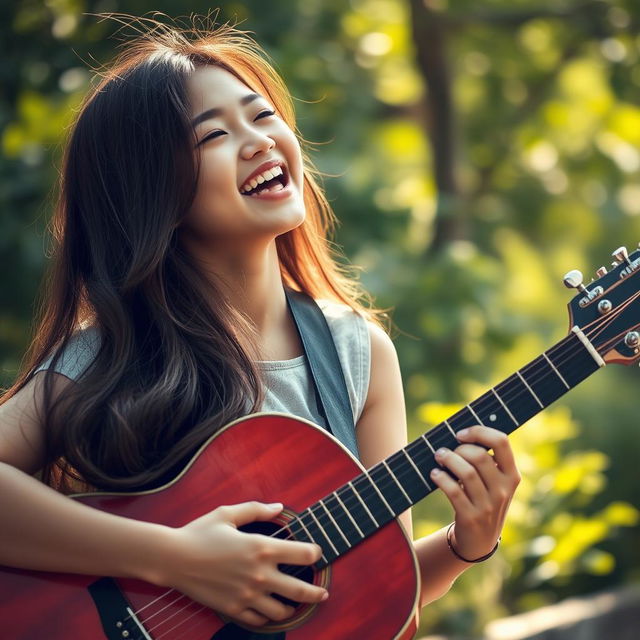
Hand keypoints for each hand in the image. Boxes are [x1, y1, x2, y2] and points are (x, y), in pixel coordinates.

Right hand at [156, 501, 327, 626]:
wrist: (173, 558)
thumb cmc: (200, 532)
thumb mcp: (229, 513)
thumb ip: (257, 509)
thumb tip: (279, 507)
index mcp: (261, 547)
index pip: (303, 554)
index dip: (314, 553)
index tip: (316, 554)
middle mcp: (259, 574)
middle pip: (300, 590)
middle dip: (316, 593)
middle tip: (323, 593)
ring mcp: (247, 595)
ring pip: (281, 611)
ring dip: (292, 608)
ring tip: (295, 604)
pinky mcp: (233, 609)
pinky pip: (258, 621)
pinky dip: (267, 618)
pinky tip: (269, 611)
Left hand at [429, 425, 520, 560]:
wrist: (480, 540)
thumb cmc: (483, 499)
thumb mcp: (494, 482)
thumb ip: (486, 460)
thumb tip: (458, 433)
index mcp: (512, 475)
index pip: (501, 441)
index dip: (478, 431)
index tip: (460, 434)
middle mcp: (504, 489)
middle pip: (479, 456)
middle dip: (457, 448)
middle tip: (444, 451)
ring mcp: (489, 505)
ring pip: (466, 472)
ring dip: (448, 460)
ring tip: (439, 457)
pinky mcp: (472, 517)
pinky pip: (454, 491)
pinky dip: (441, 479)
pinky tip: (435, 474)